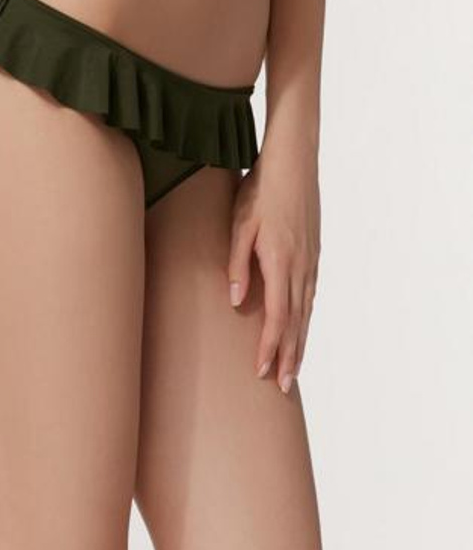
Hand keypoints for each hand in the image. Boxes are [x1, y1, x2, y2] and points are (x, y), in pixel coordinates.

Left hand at [227, 145, 320, 392]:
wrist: (294, 163)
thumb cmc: (261, 191)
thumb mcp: (240, 225)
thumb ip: (236, 263)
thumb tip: (236, 300)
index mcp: (280, 262)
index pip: (276, 316)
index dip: (269, 346)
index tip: (261, 371)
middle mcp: (301, 267)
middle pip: (296, 322)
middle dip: (288, 356)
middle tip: (282, 386)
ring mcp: (311, 261)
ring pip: (306, 312)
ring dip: (299, 342)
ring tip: (293, 368)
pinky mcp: (313, 254)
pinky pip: (310, 296)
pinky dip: (306, 319)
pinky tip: (302, 327)